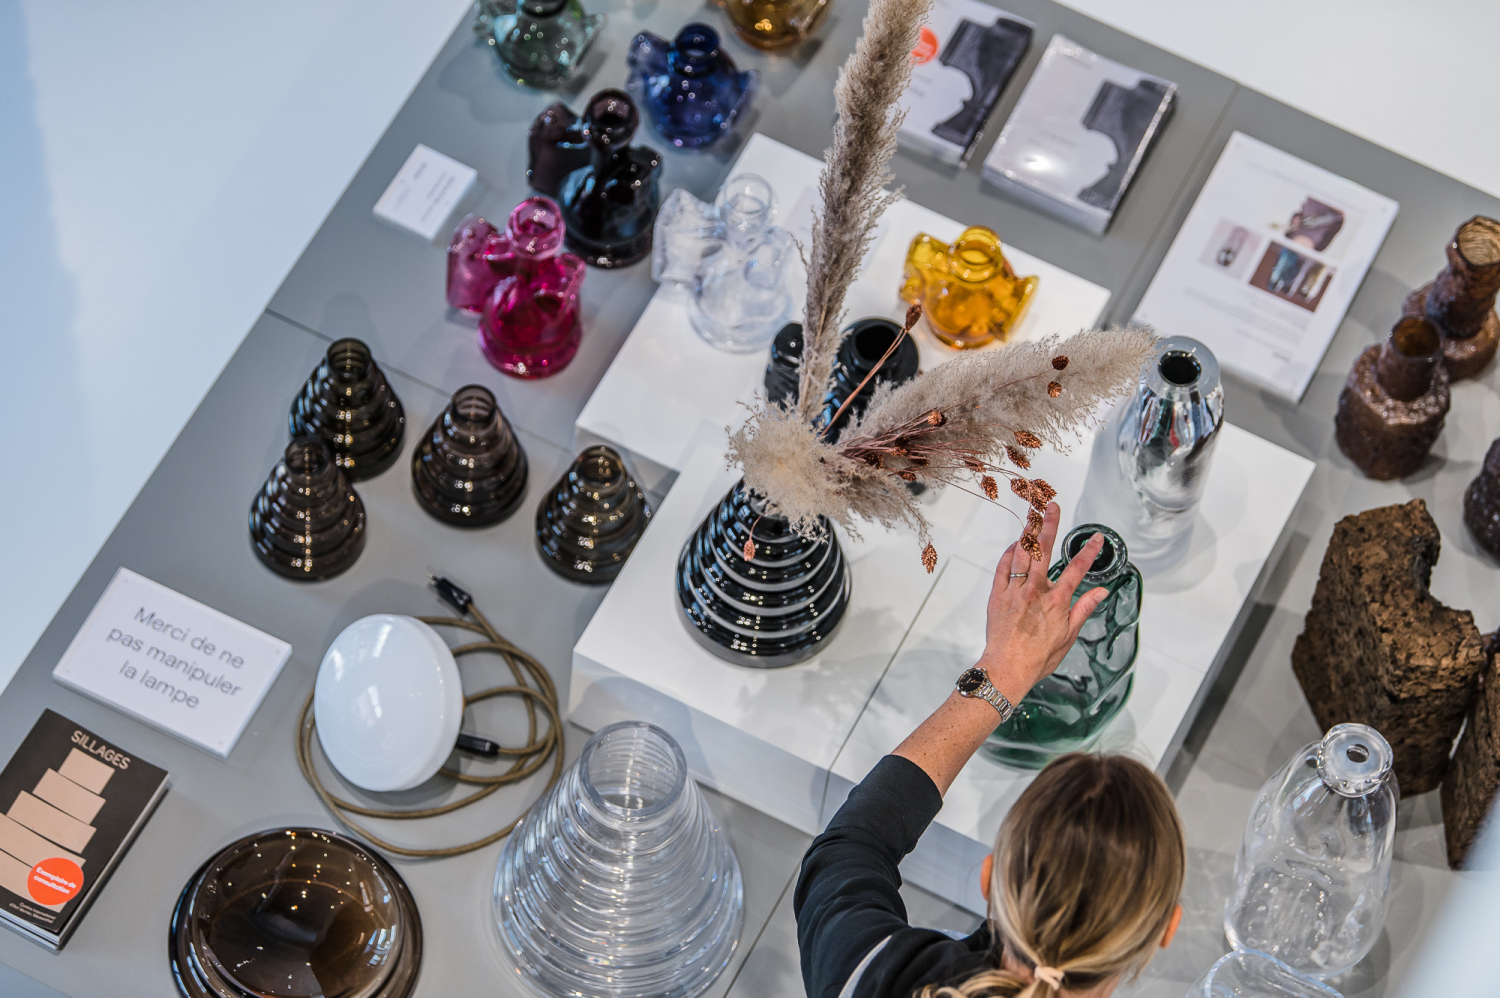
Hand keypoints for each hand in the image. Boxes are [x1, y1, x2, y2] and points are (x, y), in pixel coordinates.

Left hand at [978, 502, 1107, 705]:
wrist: (1007, 668)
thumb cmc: (1038, 657)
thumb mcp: (1069, 636)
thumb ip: (1084, 609)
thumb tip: (1100, 592)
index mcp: (1057, 601)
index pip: (1077, 569)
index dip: (1089, 552)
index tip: (1097, 539)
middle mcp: (1035, 591)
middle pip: (1043, 550)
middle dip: (1049, 525)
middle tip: (1052, 506)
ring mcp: (1015, 591)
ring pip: (1021, 554)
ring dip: (1027, 533)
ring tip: (1032, 515)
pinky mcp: (998, 595)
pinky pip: (1003, 568)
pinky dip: (1010, 554)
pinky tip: (1015, 544)